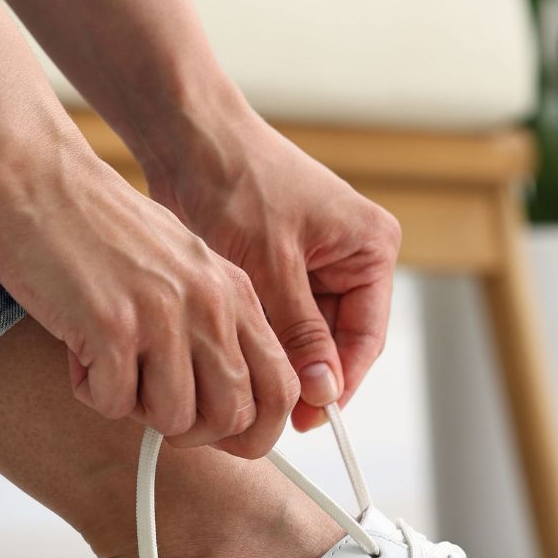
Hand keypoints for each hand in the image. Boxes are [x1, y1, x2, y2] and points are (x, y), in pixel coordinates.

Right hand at [0, 150, 297, 456]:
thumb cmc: (101, 228)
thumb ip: (213, 324)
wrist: (41, 180)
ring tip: (111, 366)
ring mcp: (164, 316)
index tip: (214, 430)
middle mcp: (210, 304)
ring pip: (175, 420)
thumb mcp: (183, 267)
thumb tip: (229, 403)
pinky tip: (79, 351)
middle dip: (192, 432)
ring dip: (136, 410)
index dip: (253, 428)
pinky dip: (92, 392)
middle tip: (152, 406)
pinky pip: (115, 404)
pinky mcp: (112, 326)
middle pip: (234, 417)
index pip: (283, 388)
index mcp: (236, 292)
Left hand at [148, 107, 401, 433]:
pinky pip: (275, 317)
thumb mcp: (271, 265)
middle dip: (301, 372)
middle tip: (265, 409)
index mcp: (370, 247)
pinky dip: (255, 335)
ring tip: (242, 378)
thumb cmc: (236, 182)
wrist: (187, 138)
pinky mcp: (277, 264)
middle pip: (334, 341)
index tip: (306, 419)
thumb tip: (324, 392)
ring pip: (301, 334)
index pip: (365, 338)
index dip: (337, 384)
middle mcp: (349, 256)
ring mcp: (313, 262)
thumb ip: (300, 332)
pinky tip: (230, 352)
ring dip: (274, 356)